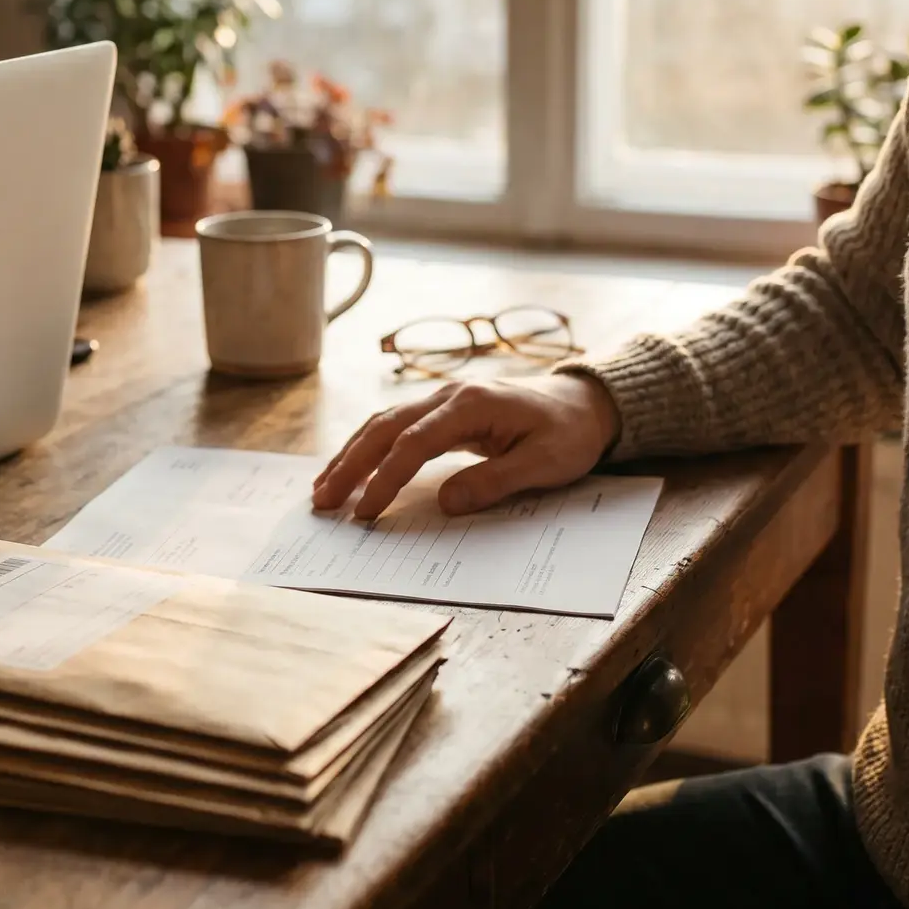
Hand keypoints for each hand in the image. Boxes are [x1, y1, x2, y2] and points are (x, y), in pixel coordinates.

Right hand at [312, 374, 621, 520]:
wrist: (585, 402)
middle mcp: (448, 396)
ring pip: (383, 424)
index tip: (366, 512)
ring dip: (351, 455)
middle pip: (385, 428)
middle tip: (323, 502)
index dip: (386, 479)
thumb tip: (445, 503)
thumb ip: (495, 481)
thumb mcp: (545, 464)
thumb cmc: (569, 434)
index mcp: (471, 405)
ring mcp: (442, 400)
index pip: (414, 444)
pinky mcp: (443, 411)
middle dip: (351, 465)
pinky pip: (395, 427)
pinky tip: (351, 468)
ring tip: (324, 489)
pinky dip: (368, 447)